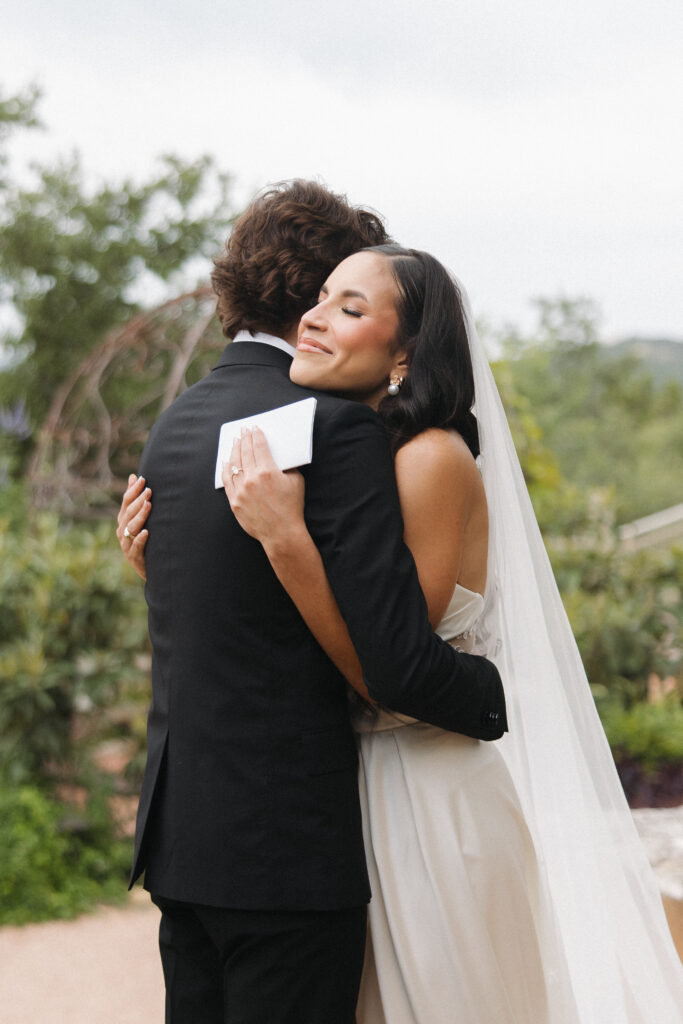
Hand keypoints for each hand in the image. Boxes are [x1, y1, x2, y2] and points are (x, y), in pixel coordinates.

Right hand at [116, 474, 150, 579]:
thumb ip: (135, 499)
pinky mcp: (134, 557)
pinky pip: (136, 547)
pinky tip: (146, 532)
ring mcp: (127, 544)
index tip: (143, 479)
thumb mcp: (140, 518)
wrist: (151, 568)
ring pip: (131, 528)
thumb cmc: (146, 539)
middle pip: (129, 513)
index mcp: (123, 520)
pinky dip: (140, 539)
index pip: (126, 502)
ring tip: (148, 506)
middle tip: (149, 490)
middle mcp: (122, 530)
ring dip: (140, 516)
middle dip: (138, 501)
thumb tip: (133, 476)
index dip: (133, 490)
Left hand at [223, 427, 304, 547]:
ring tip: (235, 442)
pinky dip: (226, 469)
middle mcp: (251, 479)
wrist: (282, 533)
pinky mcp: (234, 502)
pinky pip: (227, 481)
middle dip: (244, 439)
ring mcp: (241, 491)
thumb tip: (279, 457)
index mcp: (267, 472)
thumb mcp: (296, 481)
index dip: (256, 435)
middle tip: (243, 430)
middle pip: (244, 452)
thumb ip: (287, 466)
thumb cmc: (291, 507)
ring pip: (233, 464)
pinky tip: (226, 461)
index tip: (254, 428)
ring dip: (234, 451)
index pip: (258, 446)